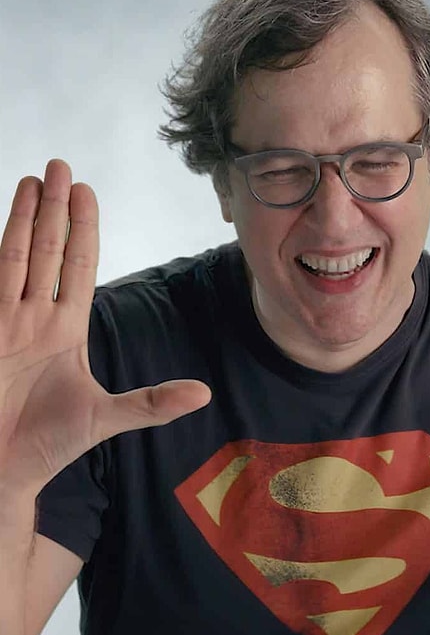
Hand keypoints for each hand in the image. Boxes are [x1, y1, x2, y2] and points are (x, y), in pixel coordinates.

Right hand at [0, 159, 210, 494]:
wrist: (5, 469)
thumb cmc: (49, 446)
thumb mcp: (107, 418)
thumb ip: (152, 402)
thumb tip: (204, 394)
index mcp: (66, 330)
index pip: (77, 265)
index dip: (82, 227)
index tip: (85, 192)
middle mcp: (35, 318)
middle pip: (48, 250)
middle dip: (55, 208)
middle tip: (60, 165)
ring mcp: (6, 322)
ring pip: (17, 255)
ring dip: (25, 217)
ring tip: (34, 178)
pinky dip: (1, 245)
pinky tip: (7, 219)